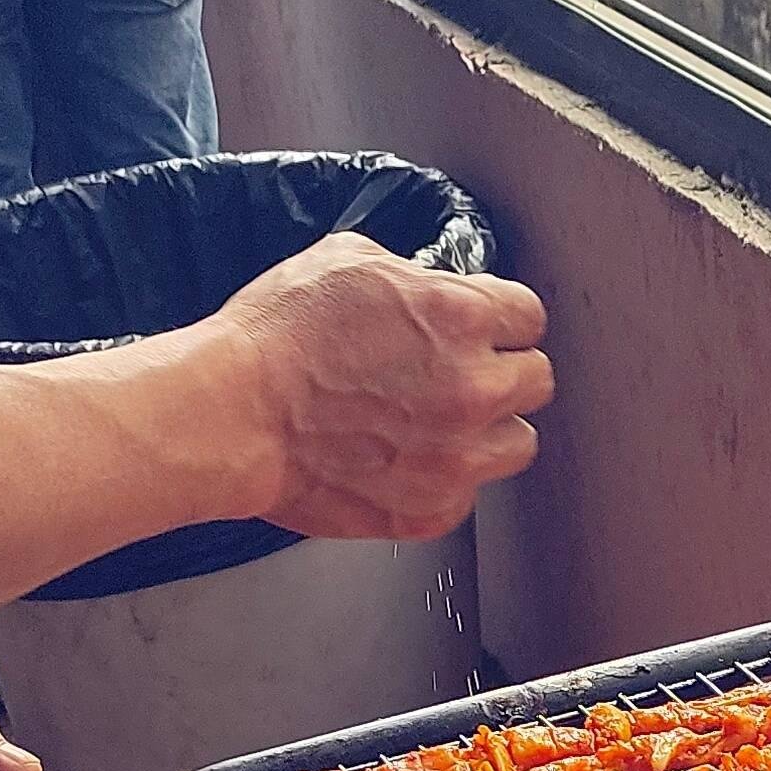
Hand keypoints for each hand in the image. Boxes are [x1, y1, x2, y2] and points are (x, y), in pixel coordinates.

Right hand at [202, 235, 552, 540]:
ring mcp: (455, 456)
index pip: (528, 316)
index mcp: (460, 317)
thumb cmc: (276, 340)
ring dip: (488, 433)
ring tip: (440, 425)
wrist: (233, 412)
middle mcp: (471, 388)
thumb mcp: (346, 261)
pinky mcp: (429, 509)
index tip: (488, 330)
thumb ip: (409, 276)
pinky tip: (402, 461)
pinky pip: (466, 496)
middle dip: (502, 373)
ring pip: (518, 444)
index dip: (503, 320)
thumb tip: (423, 288)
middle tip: (462, 376)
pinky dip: (442, 481)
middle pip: (536, 380)